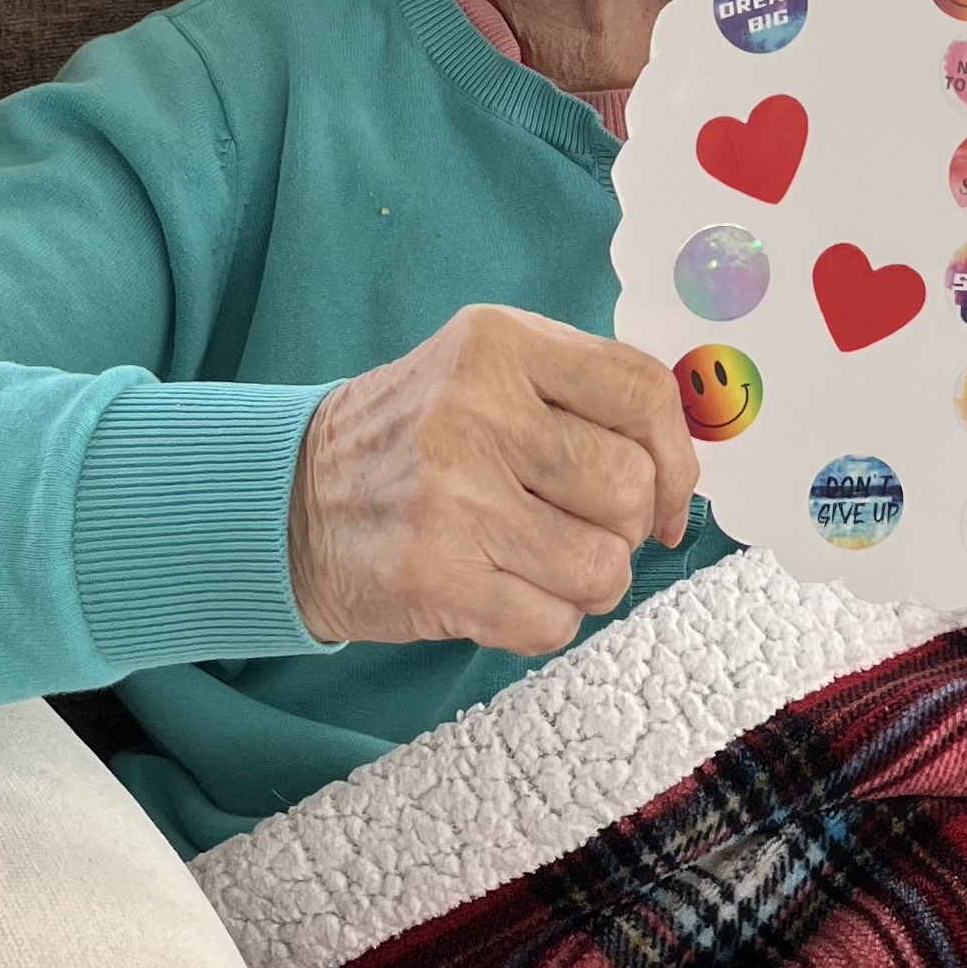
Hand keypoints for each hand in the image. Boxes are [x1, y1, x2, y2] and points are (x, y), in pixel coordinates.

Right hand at [287, 304, 698, 654]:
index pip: (641, 391)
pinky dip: (545, 620)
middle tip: (578, 525)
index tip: (663, 495)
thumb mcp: (485, 369)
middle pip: (628, 486)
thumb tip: (679, 470)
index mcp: (499, 344)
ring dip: (587, 579)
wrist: (287, 497)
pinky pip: (553, 623)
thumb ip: (581, 393)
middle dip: (622, 524)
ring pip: (602, 566)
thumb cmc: (412, 436)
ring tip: (540, 561)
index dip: (675, 456)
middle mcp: (476, 410)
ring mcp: (452, 496)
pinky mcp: (435, 577)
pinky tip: (504, 591)